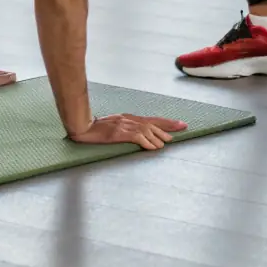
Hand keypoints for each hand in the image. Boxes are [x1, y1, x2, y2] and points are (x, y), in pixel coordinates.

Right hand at [69, 114, 187, 150]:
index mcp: (129, 118)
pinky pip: (137, 137)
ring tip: (167, 142)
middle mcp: (129, 119)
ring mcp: (124, 125)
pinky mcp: (119, 133)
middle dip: (168, 126)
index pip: (151, 119)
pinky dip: (147, 142)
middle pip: (153, 122)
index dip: (166, 122)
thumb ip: (128, 128)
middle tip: (182, 127)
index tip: (179, 124)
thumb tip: (141, 136)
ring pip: (147, 130)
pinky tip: (153, 147)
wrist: (83, 127)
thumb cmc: (97, 128)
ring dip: (158, 137)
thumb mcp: (115, 126)